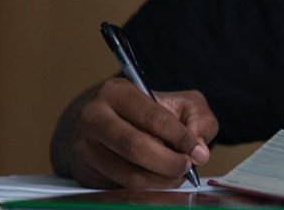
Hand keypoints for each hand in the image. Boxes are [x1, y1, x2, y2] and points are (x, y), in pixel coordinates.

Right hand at [63, 77, 219, 188]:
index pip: (152, 116)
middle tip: (187, 168)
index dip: (178, 136)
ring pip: (127, 174)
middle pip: (134, 146)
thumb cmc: (148, 113)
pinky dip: (146, 191)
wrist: (108, 126)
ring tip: (176, 176)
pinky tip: (159, 184)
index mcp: (116, 92)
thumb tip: (199, 152)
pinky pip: (120, 189)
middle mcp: (93, 117)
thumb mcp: (179, 104)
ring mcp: (84, 147)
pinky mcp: (85, 173)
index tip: (195, 149)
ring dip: (159, 181)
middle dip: (167, 162)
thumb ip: (198, 120)